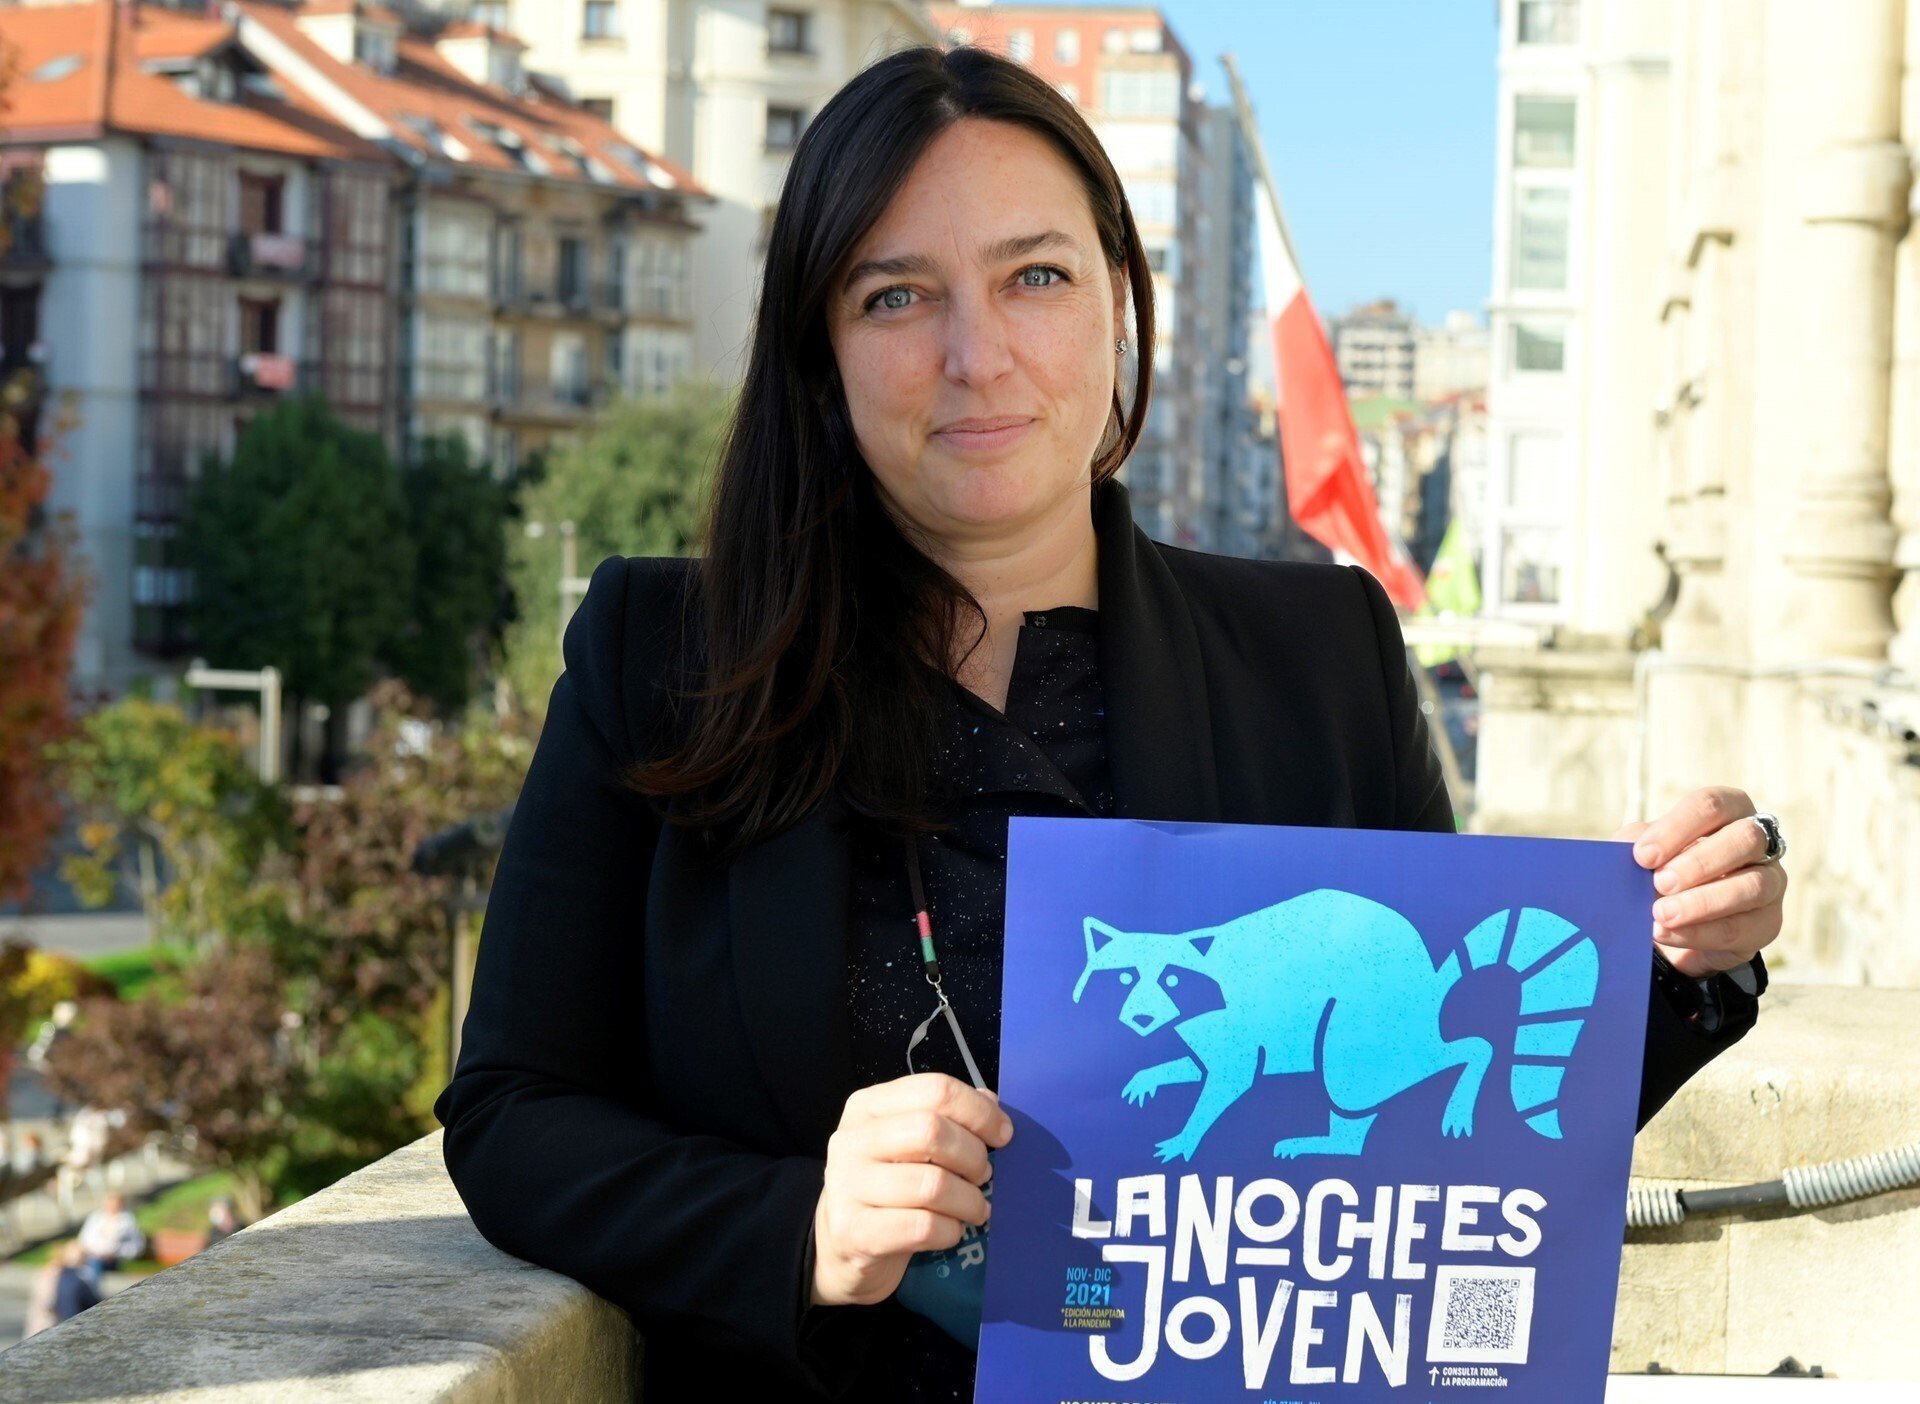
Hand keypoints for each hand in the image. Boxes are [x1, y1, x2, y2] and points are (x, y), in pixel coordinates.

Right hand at [810, 1072, 1011, 1307]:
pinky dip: (951, 1230)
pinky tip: (952, 1230)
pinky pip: (923, 1226)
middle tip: (984, 1175)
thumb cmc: (888, 1187)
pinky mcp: (853, 1231)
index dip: (979, 1111)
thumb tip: (991, 1102)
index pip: (934, 1090)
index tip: (1003, 1135)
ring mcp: (847, 1185)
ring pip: (932, 1184)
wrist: (843, 1246)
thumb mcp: (909, 1144)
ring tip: (976, 1209)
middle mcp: (851, 1139)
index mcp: (868, 1105)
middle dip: (973, 1155)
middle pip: (931, 1131)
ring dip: (969, 1200)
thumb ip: (947, 1117)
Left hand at [1610, 786, 1786, 978]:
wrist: (1673, 921)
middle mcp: (1758, 842)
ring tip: (1661, 913)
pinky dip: (1700, 932)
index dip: (1677, 828)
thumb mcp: (1646, 852)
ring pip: (1752, 886)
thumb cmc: (1661, 870)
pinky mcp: (1767, 922)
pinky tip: (1667, 932)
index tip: (1642, 855)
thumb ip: (1637, 845)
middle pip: (1744, 839)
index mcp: (1728, 810)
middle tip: (1659, 883)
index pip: (1711, 805)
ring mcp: (1771, 881)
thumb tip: (1623, 851)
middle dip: (1698, 863)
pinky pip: (1741, 928)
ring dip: (1702, 902)